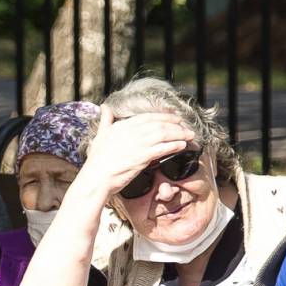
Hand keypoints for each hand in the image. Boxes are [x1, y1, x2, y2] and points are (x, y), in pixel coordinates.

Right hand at [77, 105, 197, 200]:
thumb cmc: (97, 160)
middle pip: (160, 124)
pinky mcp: (142, 157)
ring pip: (164, 134)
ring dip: (179, 134)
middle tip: (187, 126)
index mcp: (123, 125)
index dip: (164, 116)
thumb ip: (105, 120)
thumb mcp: (100, 135)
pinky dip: (174, 145)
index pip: (148, 117)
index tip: (174, 117)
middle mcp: (132, 132)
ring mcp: (138, 144)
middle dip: (176, 124)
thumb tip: (104, 107)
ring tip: (189, 135)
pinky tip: (182, 145)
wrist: (96, 178)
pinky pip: (163, 148)